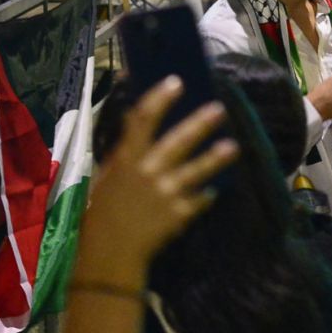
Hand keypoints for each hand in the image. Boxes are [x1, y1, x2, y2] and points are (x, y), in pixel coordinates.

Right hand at [76, 79, 236, 280]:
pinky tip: (215, 189)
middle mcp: (148, 172)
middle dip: (199, 124)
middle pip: (177, 141)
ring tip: (233, 146)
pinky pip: (198, 201)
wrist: (108, 250)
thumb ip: (123, 154)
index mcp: (125, 159)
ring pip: (196, 171)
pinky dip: (206, 195)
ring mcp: (166, 194)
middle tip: (218, 108)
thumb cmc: (99, 210)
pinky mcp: (178, 215)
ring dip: (215, 158)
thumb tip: (134, 127)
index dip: (159, 99)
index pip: (142, 120)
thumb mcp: (105, 175)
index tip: (175, 82)